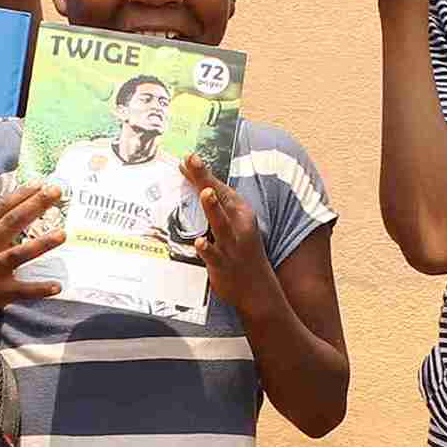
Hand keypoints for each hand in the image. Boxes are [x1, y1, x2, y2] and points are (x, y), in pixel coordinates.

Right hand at [0, 180, 64, 337]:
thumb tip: (14, 205)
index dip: (20, 195)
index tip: (39, 184)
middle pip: (13, 221)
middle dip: (36, 205)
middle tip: (55, 192)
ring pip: (21, 253)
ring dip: (43, 243)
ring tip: (63, 234)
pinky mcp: (1, 291)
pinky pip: (25, 289)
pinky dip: (41, 289)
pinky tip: (57, 286)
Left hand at [183, 155, 278, 322]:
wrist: (258, 289)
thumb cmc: (242, 252)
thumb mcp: (235, 225)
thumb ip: (216, 207)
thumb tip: (198, 185)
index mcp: (240, 212)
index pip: (220, 188)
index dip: (203, 173)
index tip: (189, 158)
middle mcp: (237, 224)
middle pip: (219, 198)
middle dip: (205, 179)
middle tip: (192, 160)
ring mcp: (231, 244)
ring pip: (220, 223)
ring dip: (212, 207)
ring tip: (204, 193)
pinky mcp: (223, 264)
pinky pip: (213, 255)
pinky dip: (207, 248)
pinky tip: (199, 242)